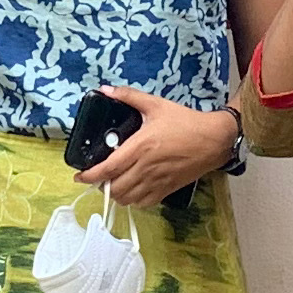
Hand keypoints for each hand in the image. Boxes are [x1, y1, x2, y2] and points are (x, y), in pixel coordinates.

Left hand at [78, 90, 238, 205]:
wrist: (214, 140)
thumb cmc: (185, 122)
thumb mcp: (156, 105)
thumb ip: (129, 96)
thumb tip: (106, 89)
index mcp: (140, 147)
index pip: (108, 168)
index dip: (90, 175)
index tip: (79, 176)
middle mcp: (146, 168)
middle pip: (115, 188)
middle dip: (101, 186)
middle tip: (99, 177)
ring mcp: (157, 181)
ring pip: (128, 198)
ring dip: (116, 194)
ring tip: (114, 183)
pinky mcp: (167, 189)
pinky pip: (144, 203)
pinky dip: (133, 200)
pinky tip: (132, 190)